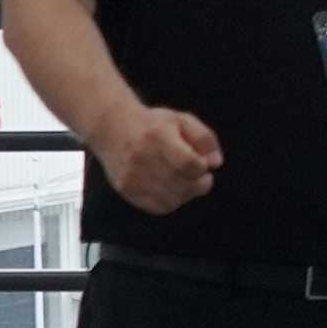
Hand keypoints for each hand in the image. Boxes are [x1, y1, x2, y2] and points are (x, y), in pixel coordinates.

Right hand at [97, 104, 226, 215]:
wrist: (111, 127)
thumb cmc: (153, 124)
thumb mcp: (183, 120)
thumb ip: (205, 139)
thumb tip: (215, 163)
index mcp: (158, 137)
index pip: (189, 164)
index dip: (202, 168)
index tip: (201, 164)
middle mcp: (142, 158)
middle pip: (183, 185)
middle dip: (199, 183)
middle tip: (198, 175)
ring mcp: (132, 176)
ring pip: (173, 200)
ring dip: (186, 194)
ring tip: (183, 181)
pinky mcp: (125, 189)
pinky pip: (158, 207)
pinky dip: (171, 201)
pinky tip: (171, 189)